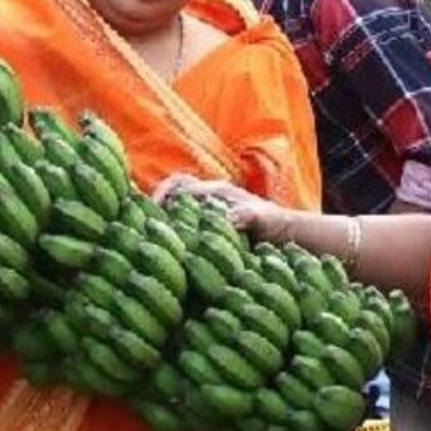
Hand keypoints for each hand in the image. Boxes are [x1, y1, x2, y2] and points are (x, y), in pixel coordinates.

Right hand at [155, 174, 295, 242]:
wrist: (287, 233)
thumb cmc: (275, 224)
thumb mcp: (261, 220)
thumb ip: (245, 217)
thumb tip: (226, 220)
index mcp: (217, 191)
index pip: (179, 185)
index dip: (162, 196)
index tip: (151, 214)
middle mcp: (210, 197)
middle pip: (172, 190)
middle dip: (156, 202)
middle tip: (144, 223)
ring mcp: (209, 209)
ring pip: (177, 205)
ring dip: (164, 215)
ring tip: (151, 233)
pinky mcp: (211, 223)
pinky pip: (186, 220)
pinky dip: (175, 227)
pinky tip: (169, 245)